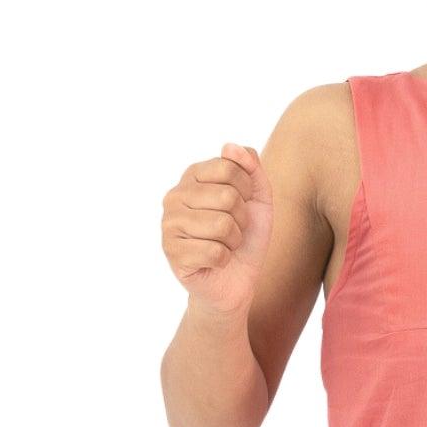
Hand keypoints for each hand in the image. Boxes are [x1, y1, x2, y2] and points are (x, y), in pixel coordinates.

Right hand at [162, 142, 270, 318]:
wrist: (236, 281)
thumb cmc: (246, 238)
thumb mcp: (258, 199)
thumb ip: (251, 168)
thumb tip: (229, 145)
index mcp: (192, 177)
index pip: (228, 166)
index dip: (247, 190)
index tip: (244, 205)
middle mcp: (174, 197)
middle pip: (226, 196)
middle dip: (241, 219)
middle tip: (234, 231)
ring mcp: (168, 225)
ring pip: (221, 225)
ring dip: (234, 241)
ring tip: (225, 245)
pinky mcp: (172, 253)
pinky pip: (214, 251)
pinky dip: (224, 259)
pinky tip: (215, 261)